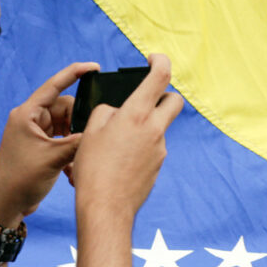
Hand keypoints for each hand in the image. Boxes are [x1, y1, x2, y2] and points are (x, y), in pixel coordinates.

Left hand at [0, 62, 99, 224]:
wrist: (7, 205)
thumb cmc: (20, 180)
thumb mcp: (54, 159)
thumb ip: (78, 141)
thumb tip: (97, 131)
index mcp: (26, 114)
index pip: (53, 86)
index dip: (74, 74)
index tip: (93, 66)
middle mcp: (29, 119)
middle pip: (64, 108)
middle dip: (78, 121)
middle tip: (87, 138)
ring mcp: (34, 133)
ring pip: (65, 124)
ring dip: (74, 138)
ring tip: (76, 157)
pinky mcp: (39, 146)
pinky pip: (62, 138)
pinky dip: (69, 149)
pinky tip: (71, 167)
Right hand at [70, 53, 182, 221]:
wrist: (106, 208)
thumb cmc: (93, 168)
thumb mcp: (91, 131)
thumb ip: (107, 112)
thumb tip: (118, 112)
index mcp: (137, 115)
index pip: (160, 76)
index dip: (160, 61)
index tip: (152, 59)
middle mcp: (155, 130)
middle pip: (174, 101)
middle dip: (164, 94)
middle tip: (145, 99)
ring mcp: (160, 150)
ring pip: (159, 128)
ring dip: (144, 127)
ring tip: (114, 144)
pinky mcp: (158, 167)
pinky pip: (152, 149)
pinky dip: (140, 148)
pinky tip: (119, 162)